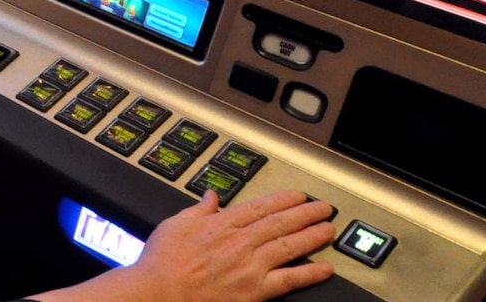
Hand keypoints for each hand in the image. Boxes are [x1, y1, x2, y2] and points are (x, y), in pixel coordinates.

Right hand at [31, 189, 335, 301]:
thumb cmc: (161, 264)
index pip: (261, 206)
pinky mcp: (254, 292)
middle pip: (281, 222)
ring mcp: (250, 267)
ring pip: (290, 246)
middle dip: (306, 213)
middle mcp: (241, 242)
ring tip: (329, 229)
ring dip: (312, 236)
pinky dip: (309, 273)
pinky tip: (324, 268)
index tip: (299, 195)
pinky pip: (289, 280)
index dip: (284, 199)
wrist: (156, 294)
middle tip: (323, 207)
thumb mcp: (174, 225)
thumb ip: (197, 210)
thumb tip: (210, 196)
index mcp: (222, 224)